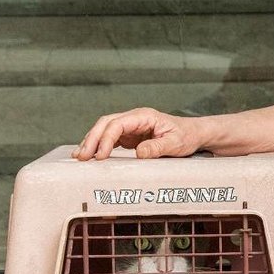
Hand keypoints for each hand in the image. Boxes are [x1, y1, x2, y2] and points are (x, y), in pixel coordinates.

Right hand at [73, 108, 201, 160]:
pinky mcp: (130, 136)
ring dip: (91, 142)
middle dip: (91, 139)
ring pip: (104, 130)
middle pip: (105, 124)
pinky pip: (110, 139)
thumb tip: (139, 153)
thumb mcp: (176, 143)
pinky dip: (99, 147)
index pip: (118, 124)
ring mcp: (131, 126)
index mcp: (144, 116)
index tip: (100, 155)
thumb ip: (158, 147)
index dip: (106, 139)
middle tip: (82, 157)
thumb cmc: (186, 136)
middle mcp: (134, 118)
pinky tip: (91, 156)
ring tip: (80, 157)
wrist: (194, 134)